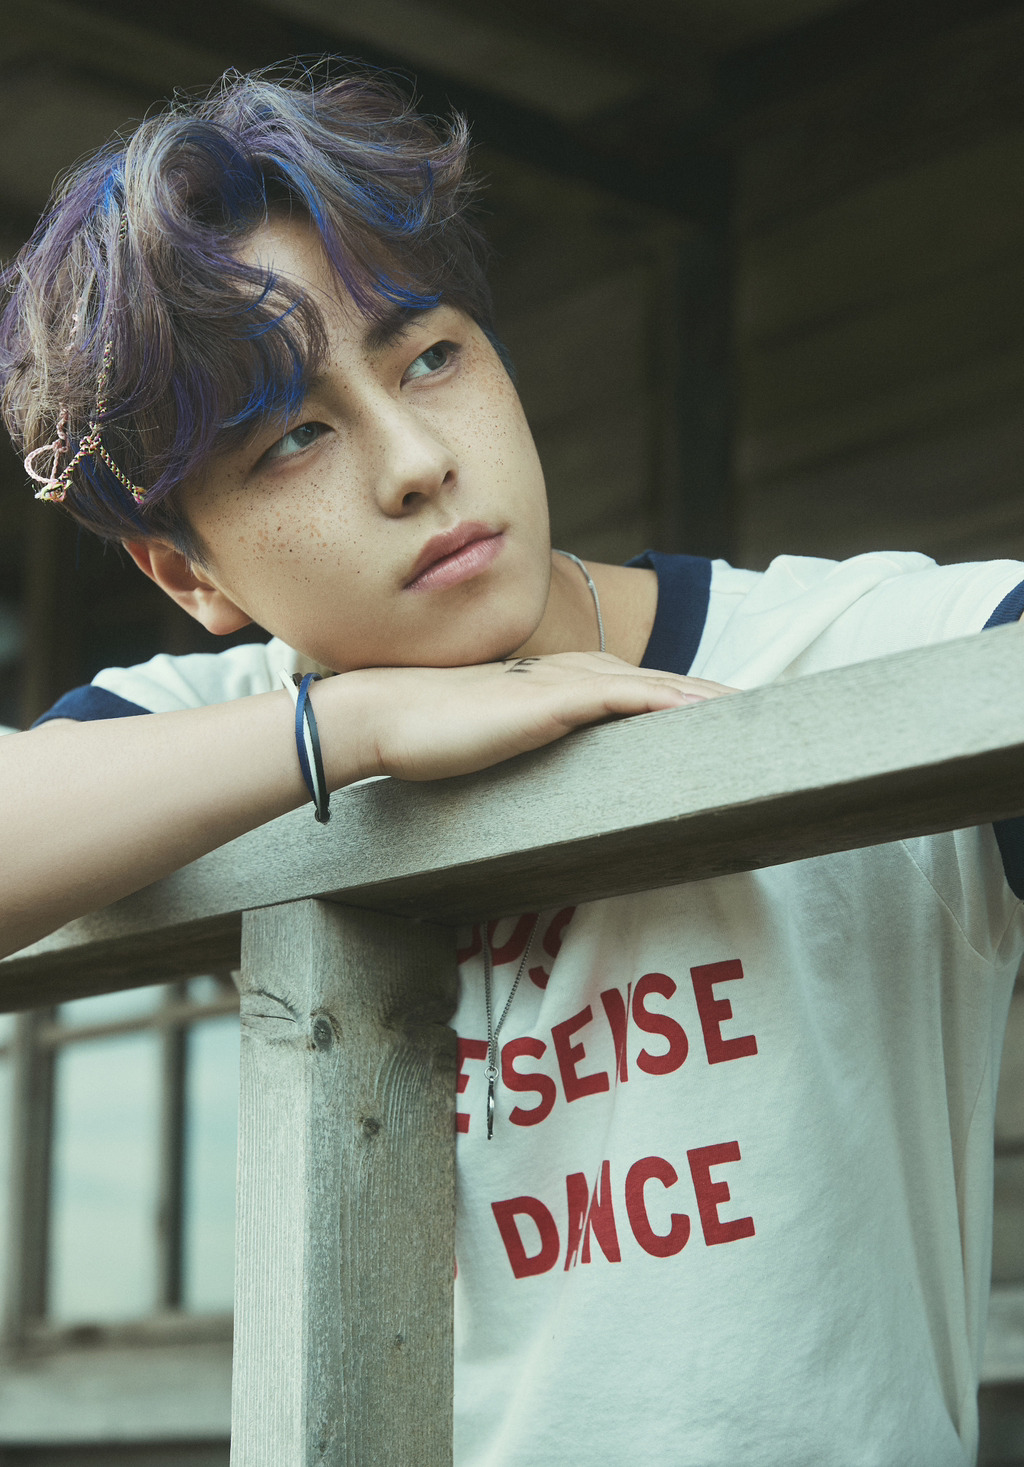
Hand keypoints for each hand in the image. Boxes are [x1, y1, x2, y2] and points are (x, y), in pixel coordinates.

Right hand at [326, 652, 734, 783]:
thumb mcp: (504, 742)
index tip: (736, 722)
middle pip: (667, 683)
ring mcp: (565, 683)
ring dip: (709, 699)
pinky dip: (669, 703)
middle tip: (773, 716)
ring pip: (657, 686)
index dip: (694, 701)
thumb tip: (563, 781)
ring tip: (760, 716)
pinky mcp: (552, 700)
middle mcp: (576, 674)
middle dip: (719, 698)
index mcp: (568, 682)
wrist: (388, 716)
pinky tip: (705, 715)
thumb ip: (538, 748)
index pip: (648, 690)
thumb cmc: (436, 735)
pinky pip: (626, 698)